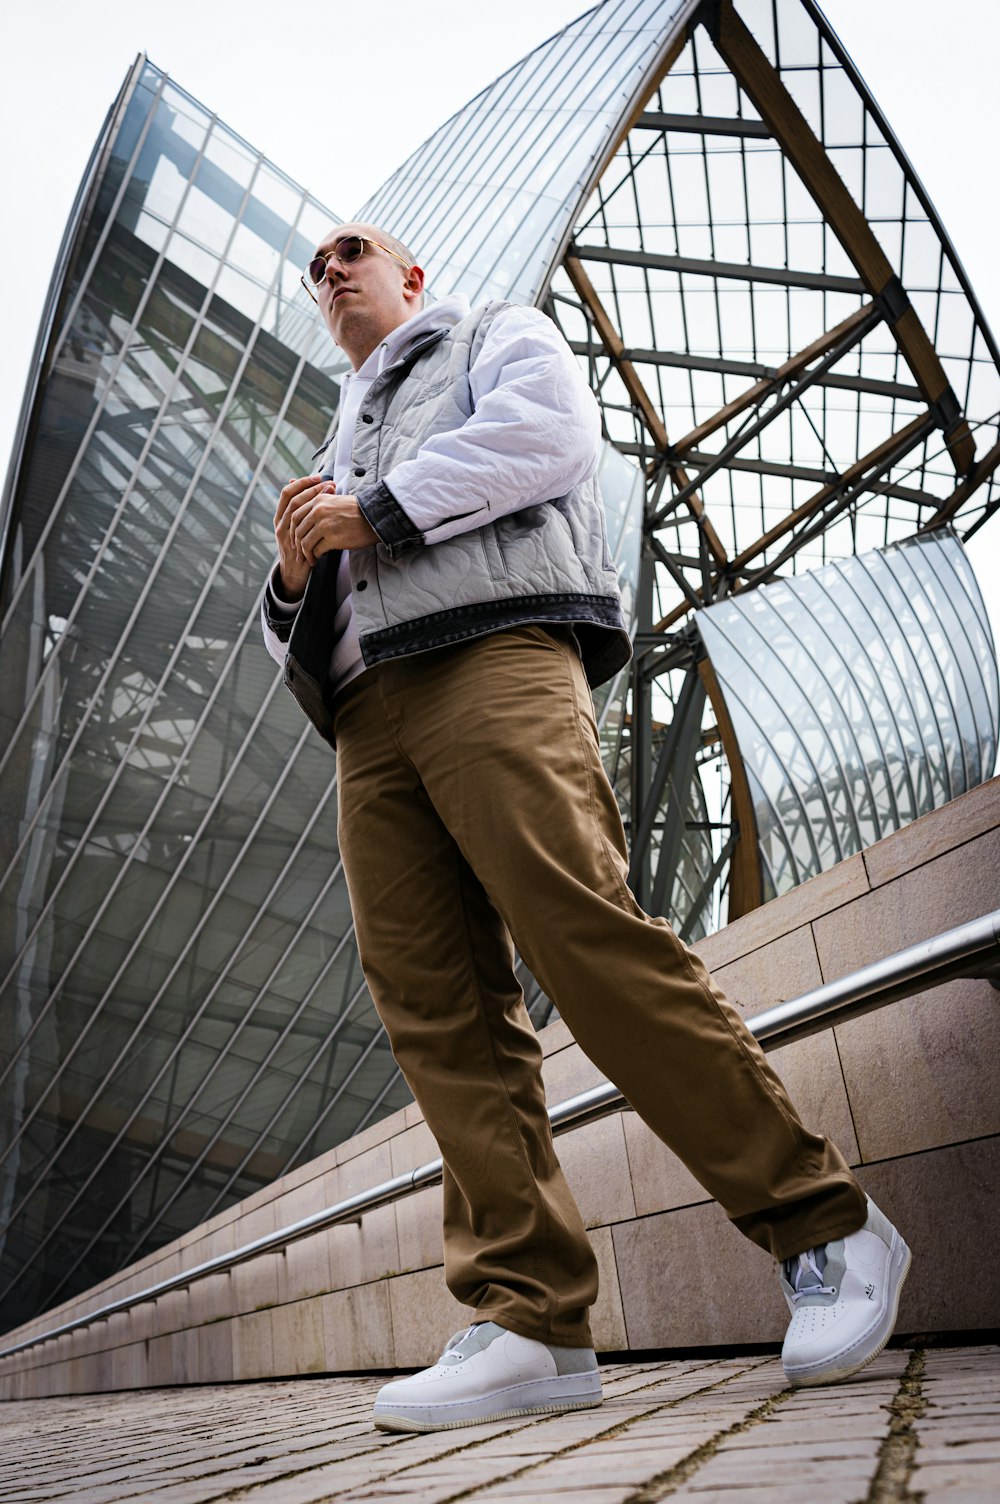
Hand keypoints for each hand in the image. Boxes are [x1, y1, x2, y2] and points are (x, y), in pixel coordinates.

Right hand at [274, 474, 324, 599]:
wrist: (294, 573)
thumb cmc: (299, 547)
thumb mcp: (296, 527)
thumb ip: (299, 510)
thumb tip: (304, 487)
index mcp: (280, 517)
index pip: (287, 493)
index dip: (301, 483)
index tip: (318, 476)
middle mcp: (279, 524)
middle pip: (291, 499)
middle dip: (310, 488)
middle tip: (326, 481)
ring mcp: (284, 535)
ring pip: (296, 511)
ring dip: (314, 499)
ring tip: (330, 491)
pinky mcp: (292, 545)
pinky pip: (302, 528)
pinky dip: (316, 517)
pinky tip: (328, 512)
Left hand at [289, 488, 377, 561]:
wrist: (375, 517)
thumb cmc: (357, 511)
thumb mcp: (335, 500)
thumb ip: (320, 503)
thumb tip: (308, 511)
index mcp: (318, 501)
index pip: (295, 516)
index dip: (293, 530)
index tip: (294, 539)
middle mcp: (318, 511)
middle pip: (298, 530)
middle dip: (296, 544)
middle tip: (298, 553)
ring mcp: (325, 525)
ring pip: (305, 542)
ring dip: (305, 553)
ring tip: (310, 559)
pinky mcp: (333, 538)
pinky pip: (316, 550)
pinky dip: (315, 556)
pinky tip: (318, 559)